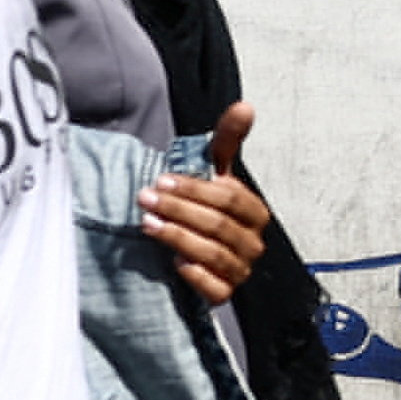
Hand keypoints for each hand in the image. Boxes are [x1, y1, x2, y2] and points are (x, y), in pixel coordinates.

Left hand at [133, 98, 273, 302]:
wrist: (191, 244)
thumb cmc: (203, 205)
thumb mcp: (214, 170)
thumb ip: (227, 139)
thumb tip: (245, 106)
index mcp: (254, 212)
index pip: (230, 199)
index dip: (195, 189)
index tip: (162, 181)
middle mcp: (252, 243)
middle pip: (219, 226)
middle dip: (179, 210)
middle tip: (146, 198)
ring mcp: (240, 270)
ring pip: (214, 255)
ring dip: (178, 237)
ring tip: (148, 224)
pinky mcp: (224, 293)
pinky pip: (215, 288)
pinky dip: (194, 275)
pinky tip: (173, 261)